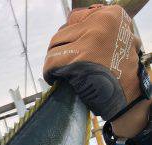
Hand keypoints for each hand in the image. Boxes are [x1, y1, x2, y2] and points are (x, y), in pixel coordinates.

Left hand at [43, 4, 148, 120]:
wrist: (128, 97)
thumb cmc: (120, 73)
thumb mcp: (116, 41)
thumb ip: (96, 31)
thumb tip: (69, 31)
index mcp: (111, 15)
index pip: (75, 19)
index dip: (69, 39)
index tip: (69, 51)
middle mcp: (101, 22)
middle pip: (62, 33)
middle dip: (59, 51)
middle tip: (62, 66)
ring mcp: (89, 40)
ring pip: (54, 47)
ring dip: (53, 63)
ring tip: (59, 74)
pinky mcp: (78, 59)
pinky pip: (51, 62)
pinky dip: (49, 73)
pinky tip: (54, 80)